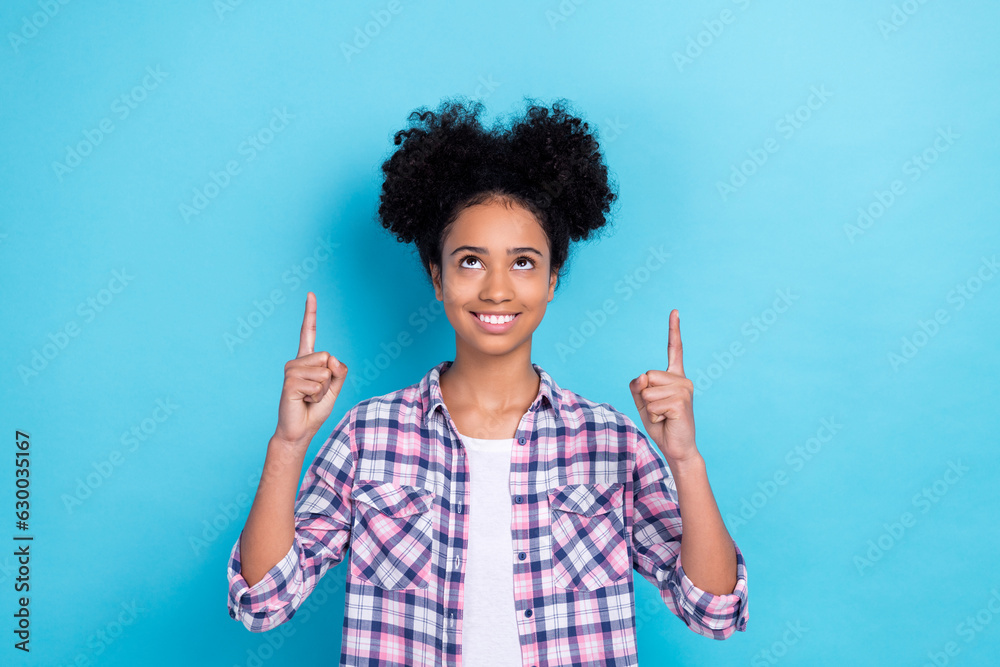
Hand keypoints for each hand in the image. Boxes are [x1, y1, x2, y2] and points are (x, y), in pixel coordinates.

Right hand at [273, 292, 347, 446]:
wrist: (299, 430)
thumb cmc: (315, 409)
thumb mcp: (335, 388)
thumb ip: (339, 371)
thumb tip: (331, 358)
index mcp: (307, 360)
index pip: (308, 332)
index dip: (310, 313)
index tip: (311, 294)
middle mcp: (297, 361)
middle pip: (327, 357)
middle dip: (330, 379)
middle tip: (316, 393)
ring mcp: (291, 370)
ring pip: (324, 371)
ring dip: (323, 390)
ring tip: (309, 398)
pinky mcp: (290, 382)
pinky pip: (317, 383)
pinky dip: (316, 395)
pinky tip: (304, 401)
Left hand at [629, 309, 698, 463]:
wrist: (677, 448)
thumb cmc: (661, 425)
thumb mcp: (643, 403)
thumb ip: (638, 387)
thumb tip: (642, 377)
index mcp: (674, 377)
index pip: (674, 349)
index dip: (674, 330)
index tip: (675, 311)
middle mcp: (682, 380)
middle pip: (647, 376)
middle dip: (644, 396)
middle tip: (659, 411)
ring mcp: (684, 390)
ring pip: (648, 391)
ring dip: (649, 409)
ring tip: (663, 417)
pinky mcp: (682, 402)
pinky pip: (653, 403)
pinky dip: (654, 416)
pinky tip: (667, 420)